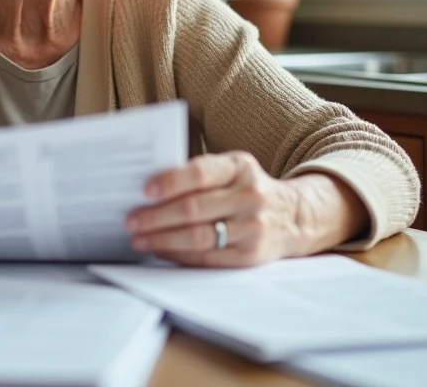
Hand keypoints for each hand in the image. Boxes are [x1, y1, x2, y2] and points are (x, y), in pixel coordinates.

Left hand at [124, 151, 365, 266]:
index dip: (170, 182)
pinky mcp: (250, 256)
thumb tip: (148, 188)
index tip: (143, 190)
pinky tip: (161, 251)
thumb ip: (200, 173)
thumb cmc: (248, 188)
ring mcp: (252, 228)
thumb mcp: (233, 169)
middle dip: (156, 217)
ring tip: (139, 239)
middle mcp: (250, 196)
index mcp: (240, 167)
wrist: (295, 215)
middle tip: (130, 221)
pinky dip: (179, 256)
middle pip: (194, 209)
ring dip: (162, 240)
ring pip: (199, 238)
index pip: (201, 173)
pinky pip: (208, 259)